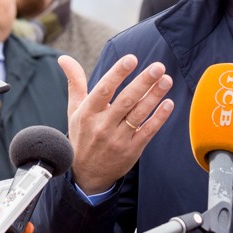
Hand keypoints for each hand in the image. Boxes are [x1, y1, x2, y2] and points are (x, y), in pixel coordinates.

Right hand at [59, 54, 173, 193]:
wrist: (86, 175)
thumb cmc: (82, 135)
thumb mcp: (75, 109)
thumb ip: (75, 82)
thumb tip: (64, 57)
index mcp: (88, 112)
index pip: (103, 89)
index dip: (117, 73)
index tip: (131, 59)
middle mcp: (103, 125)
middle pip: (125, 100)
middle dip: (143, 82)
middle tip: (158, 67)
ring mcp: (118, 139)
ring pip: (139, 114)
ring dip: (154, 96)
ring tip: (166, 80)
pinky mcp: (132, 150)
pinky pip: (148, 131)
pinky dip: (159, 118)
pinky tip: (168, 104)